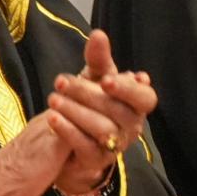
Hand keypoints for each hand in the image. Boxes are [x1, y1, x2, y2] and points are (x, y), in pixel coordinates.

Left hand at [45, 30, 157, 195]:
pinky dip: (68, 131)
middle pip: (117, 111)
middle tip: (60, 81)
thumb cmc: (92, 103)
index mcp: (137, 105)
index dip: (128, 90)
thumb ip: (98, 59)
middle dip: (87, 94)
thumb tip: (98, 34)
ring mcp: (116, 146)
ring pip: (102, 129)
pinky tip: (52, 118)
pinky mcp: (96, 161)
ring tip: (53, 99)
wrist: (74, 142)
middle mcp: (132, 127)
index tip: (106, 80)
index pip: (144, 98)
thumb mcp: (95, 79)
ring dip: (75, 112)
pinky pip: (85, 147)